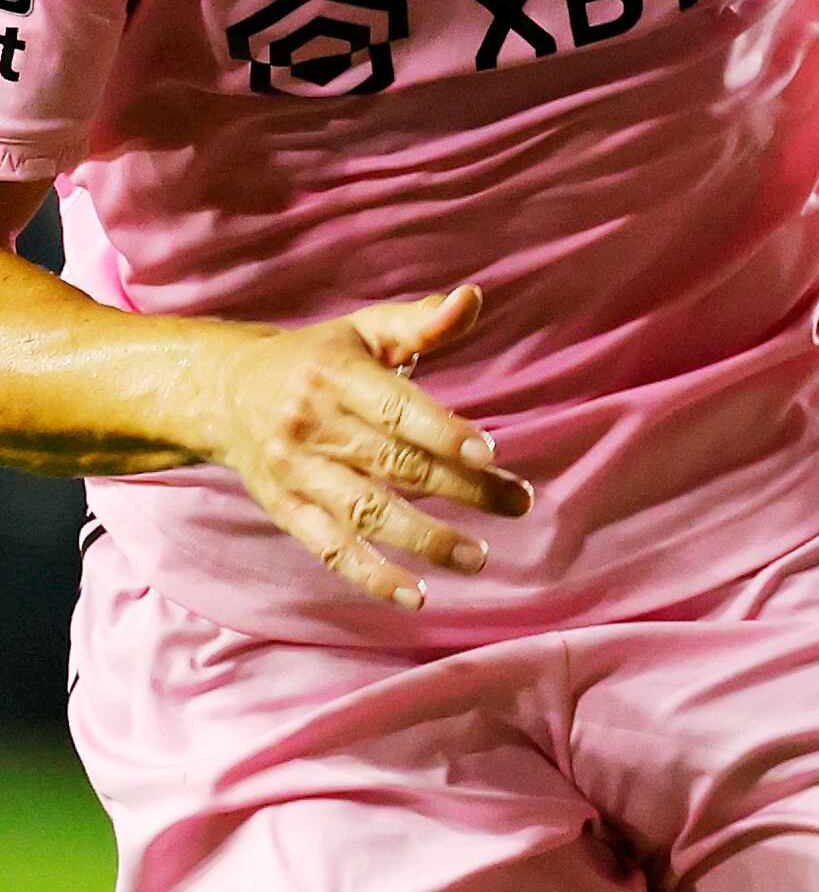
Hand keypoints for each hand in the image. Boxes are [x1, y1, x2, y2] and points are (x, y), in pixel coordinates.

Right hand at [201, 284, 531, 607]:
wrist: (226, 392)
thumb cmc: (322, 358)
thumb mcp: (366, 331)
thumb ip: (423, 321)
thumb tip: (473, 296)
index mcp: (334, 376)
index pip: (395, 409)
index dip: (443, 432)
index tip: (491, 454)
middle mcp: (309, 426)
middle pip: (393, 464)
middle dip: (461, 487)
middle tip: (519, 503)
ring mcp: (295, 473)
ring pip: (364, 512)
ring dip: (424, 538)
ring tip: (480, 556)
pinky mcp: (286, 509)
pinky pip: (329, 548)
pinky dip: (371, 575)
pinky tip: (416, 595)